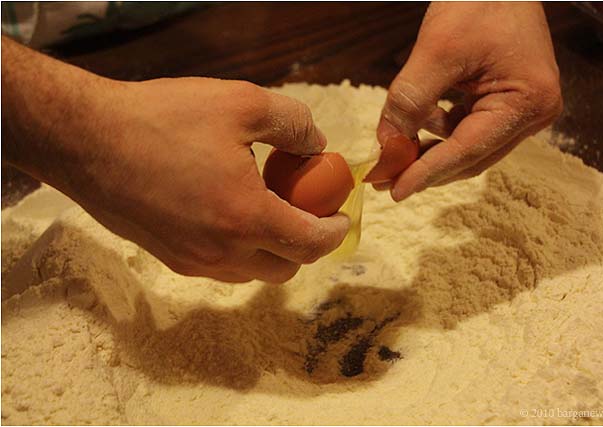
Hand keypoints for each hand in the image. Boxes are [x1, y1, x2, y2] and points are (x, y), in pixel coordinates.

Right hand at [3, 38, 348, 281]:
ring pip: (252, 273)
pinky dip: (239, 249)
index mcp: (246, 218)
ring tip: (266, 206)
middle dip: (306, 243)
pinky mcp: (168, 258)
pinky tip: (228, 211)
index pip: (311, 243)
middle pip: (286, 267)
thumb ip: (293, 122)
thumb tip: (317, 143)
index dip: (335, 230)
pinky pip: (220, 267)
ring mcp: (192, 261)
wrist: (84, 140)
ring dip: (272, 248)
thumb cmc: (161, 119)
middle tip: (304, 207)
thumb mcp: (240, 102)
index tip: (340, 214)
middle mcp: (222, 253)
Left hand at [377, 2, 562, 199]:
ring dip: (431, 149)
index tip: (393, 190)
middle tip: (384, 178)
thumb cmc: (478, 0)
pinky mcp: (508, 101)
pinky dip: (441, 130)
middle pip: (471, 156)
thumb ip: (410, 100)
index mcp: (527, 102)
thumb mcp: (437, 50)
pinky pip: (470, 128)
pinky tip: (419, 121)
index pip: (467, 150)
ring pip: (468, 146)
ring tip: (395, 148)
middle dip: (425, 166)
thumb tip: (386, 144)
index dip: (427, 172)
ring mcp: (523, 109)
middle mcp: (533, 113)